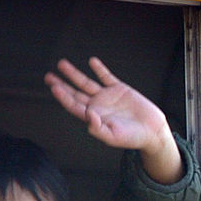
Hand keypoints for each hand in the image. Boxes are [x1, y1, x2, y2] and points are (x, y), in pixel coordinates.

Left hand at [45, 57, 183, 183]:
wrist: (152, 131)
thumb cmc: (132, 138)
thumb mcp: (114, 137)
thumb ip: (99, 129)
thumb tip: (88, 117)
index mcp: (93, 117)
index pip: (74, 106)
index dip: (63, 97)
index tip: (55, 87)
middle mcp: (97, 105)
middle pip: (75, 93)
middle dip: (62, 85)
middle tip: (49, 77)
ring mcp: (108, 96)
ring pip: (86, 83)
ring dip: (74, 74)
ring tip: (61, 64)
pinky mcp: (120, 89)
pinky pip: (107, 77)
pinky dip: (100, 69)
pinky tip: (92, 62)